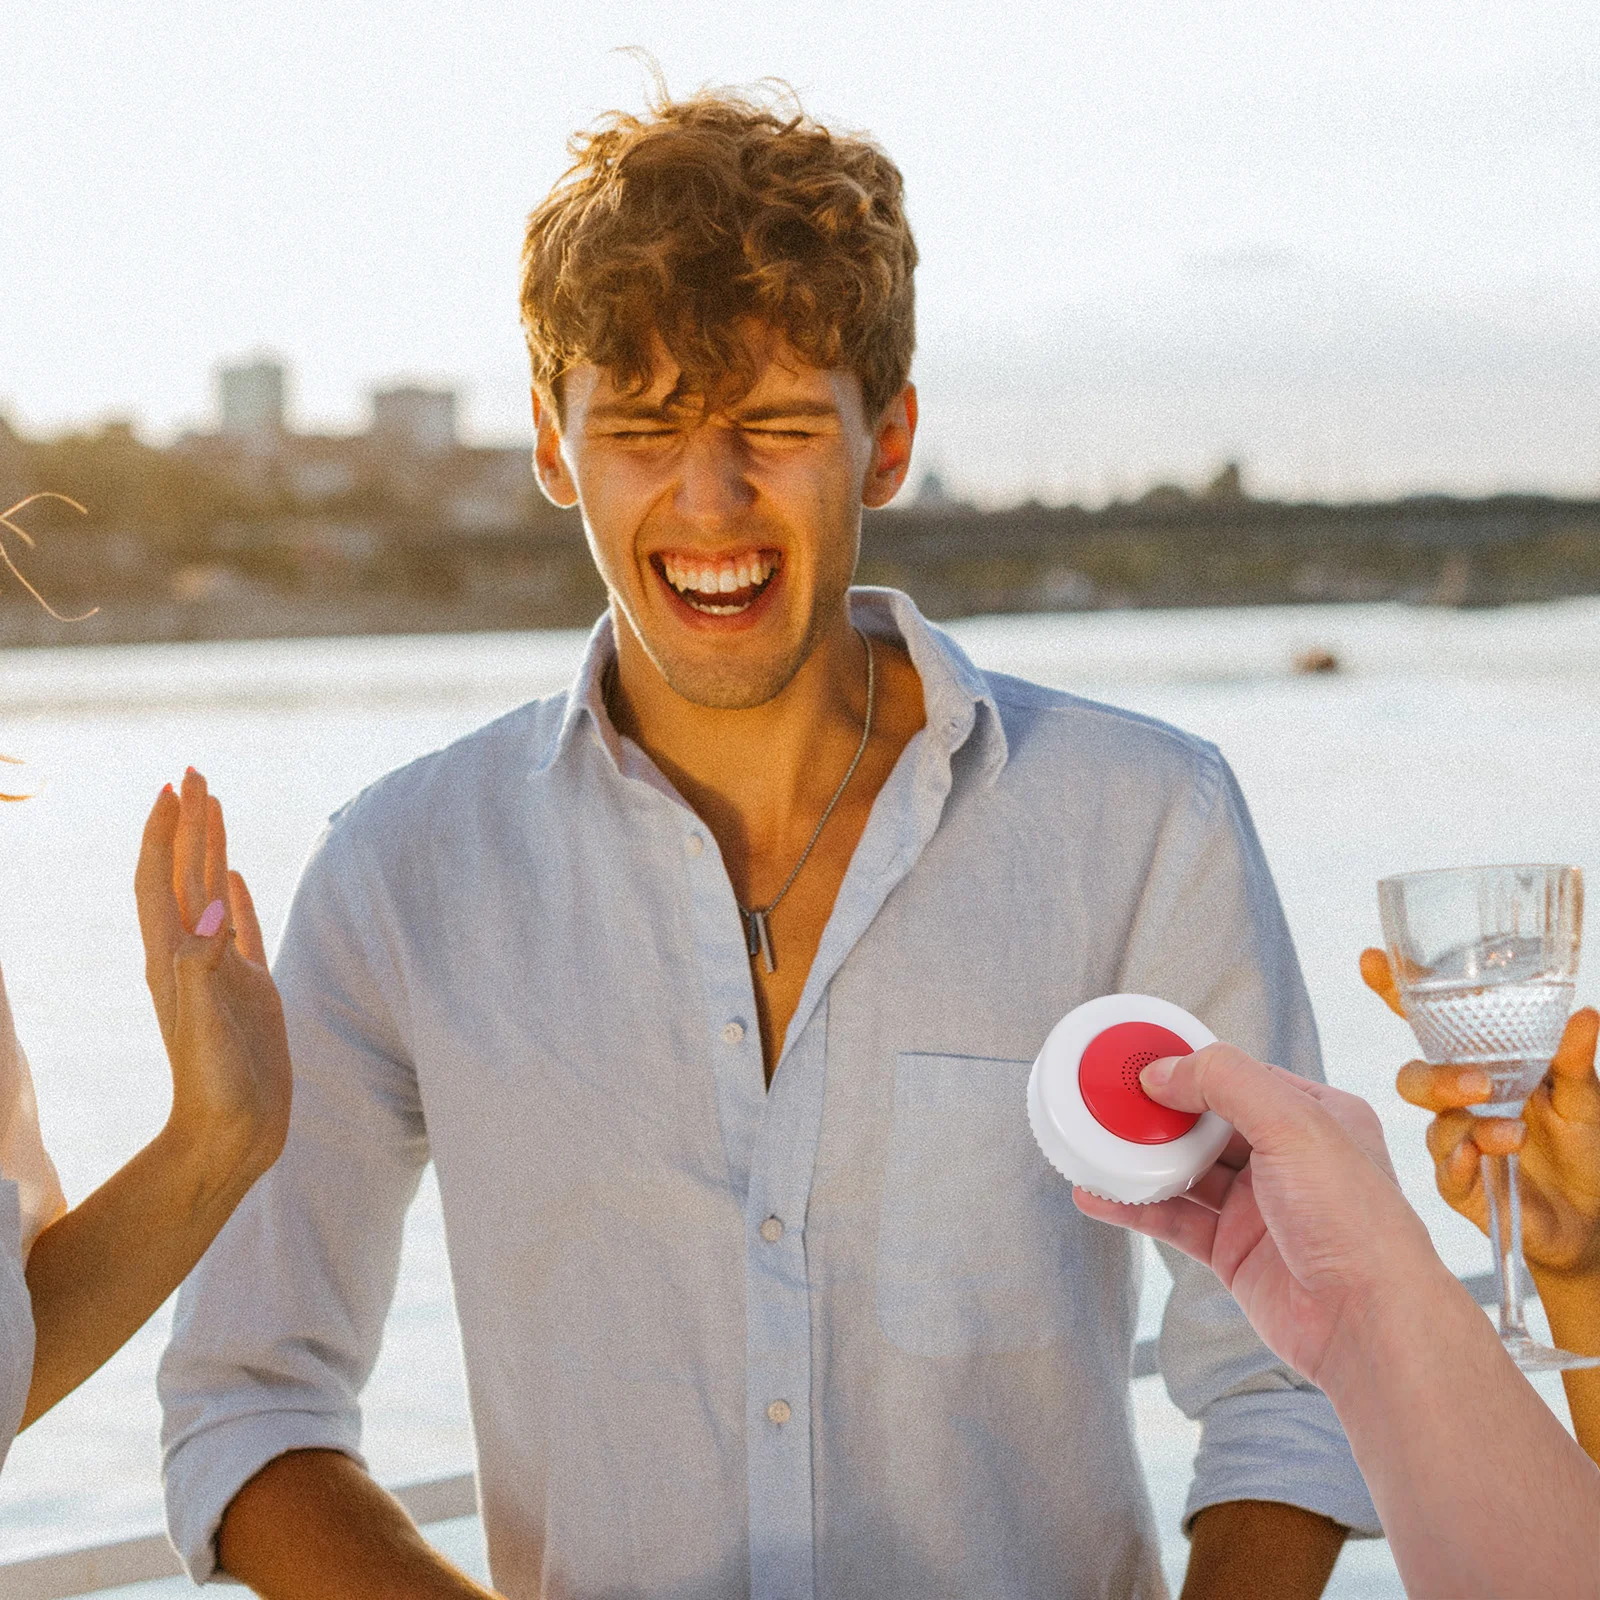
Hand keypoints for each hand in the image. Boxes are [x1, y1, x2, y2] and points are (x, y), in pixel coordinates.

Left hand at [135, 769, 291, 1186]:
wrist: (233, 1133)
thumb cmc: (215, 1083)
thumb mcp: (204, 1018)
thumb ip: (205, 958)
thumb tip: (216, 898)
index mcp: (172, 957)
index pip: (162, 879)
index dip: (166, 832)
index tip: (174, 787)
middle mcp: (191, 955)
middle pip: (185, 873)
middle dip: (189, 822)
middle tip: (195, 772)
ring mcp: (220, 970)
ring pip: (213, 893)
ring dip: (211, 848)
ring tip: (215, 806)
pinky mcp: (250, 989)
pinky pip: (242, 930)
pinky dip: (238, 897)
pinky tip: (237, 877)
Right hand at [1072, 1044, 1443, 1389]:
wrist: (1369, 1325)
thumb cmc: (1356, 1223)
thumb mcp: (1295, 1125)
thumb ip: (1227, 1082)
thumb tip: (1165, 1070)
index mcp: (1316, 1117)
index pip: (1242, 1077)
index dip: (1190, 1067)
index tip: (1139, 1061)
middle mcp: (1287, 1159)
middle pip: (1205, 1123)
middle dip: (1157, 1114)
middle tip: (1107, 1102)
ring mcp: (1259, 1207)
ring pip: (1184, 1171)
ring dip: (1139, 1161)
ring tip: (1091, 1146)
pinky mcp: (1233, 1252)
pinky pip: (1173, 1219)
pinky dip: (1135, 1206)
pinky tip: (1099, 1196)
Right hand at [1361, 947, 1599, 1285]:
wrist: (1591, 1218)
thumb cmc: (1579, 1146)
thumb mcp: (1582, 1096)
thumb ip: (1574, 1060)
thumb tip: (1585, 1016)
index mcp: (1480, 1065)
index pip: (1428, 1025)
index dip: (1394, 993)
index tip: (1373, 962)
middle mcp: (1458, 1101)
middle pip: (1415, 1077)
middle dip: (1436, 1077)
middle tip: (1479, 1084)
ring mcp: (1456, 1142)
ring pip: (1432, 1124)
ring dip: (1467, 1124)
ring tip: (1514, 1134)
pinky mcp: (1463, 1186)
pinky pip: (1446, 1172)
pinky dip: (1460, 1163)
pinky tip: (1481, 1156)